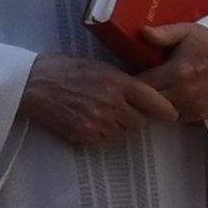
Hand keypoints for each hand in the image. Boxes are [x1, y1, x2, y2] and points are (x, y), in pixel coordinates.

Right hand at [20, 50, 178, 145]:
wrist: (34, 84)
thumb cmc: (65, 69)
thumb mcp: (99, 66)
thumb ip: (121, 81)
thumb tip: (142, 94)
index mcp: (118, 82)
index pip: (152, 100)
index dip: (165, 110)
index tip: (172, 114)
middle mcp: (112, 103)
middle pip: (139, 122)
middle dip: (134, 118)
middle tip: (121, 110)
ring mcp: (99, 122)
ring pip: (122, 133)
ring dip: (117, 127)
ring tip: (99, 113)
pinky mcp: (85, 135)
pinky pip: (104, 141)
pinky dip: (101, 134)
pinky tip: (88, 120)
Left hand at [136, 25, 207, 127]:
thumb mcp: (187, 31)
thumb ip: (164, 34)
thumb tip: (142, 33)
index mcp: (178, 72)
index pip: (142, 85)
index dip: (132, 81)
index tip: (128, 76)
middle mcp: (184, 94)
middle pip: (149, 103)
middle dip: (140, 96)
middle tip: (138, 86)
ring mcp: (194, 107)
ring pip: (161, 113)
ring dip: (155, 105)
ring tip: (154, 91)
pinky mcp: (201, 116)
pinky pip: (176, 118)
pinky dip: (171, 110)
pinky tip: (171, 97)